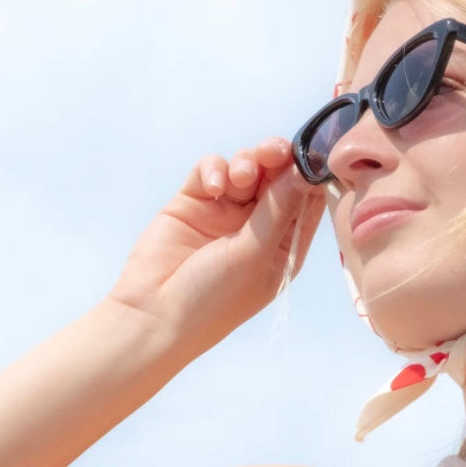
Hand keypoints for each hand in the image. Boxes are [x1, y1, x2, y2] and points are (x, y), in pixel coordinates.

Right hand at [108, 138, 324, 356]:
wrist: (153, 315)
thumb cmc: (214, 298)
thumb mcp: (255, 255)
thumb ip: (278, 211)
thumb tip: (303, 171)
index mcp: (283, 245)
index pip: (306, 201)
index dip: (310, 175)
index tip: (312, 156)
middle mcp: (257, 225)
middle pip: (277, 178)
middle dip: (279, 159)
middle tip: (276, 151)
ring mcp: (225, 212)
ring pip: (246, 168)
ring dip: (248, 162)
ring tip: (241, 176)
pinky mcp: (193, 201)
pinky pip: (210, 170)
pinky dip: (214, 169)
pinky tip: (213, 187)